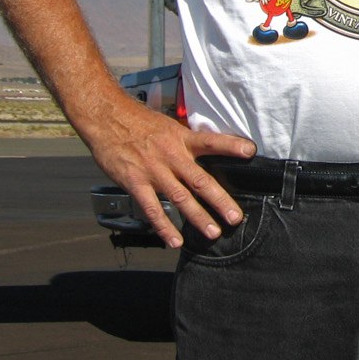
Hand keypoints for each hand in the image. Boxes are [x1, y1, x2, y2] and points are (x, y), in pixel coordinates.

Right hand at [84, 96, 256, 248]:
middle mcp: (172, 155)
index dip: (231, 146)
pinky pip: (151, 208)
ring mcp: (154, 171)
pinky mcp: (135, 182)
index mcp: (182, 138)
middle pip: (200, 180)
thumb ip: (186, 142)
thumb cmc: (140, 123)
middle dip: (220, 200)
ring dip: (198, 217)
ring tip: (213, 232)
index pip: (211, 141)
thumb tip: (207, 151)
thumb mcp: (169, 126)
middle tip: (235, 217)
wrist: (108, 119)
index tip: (250, 152)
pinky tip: (174, 240)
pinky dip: (163, 226)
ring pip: (180, 198)